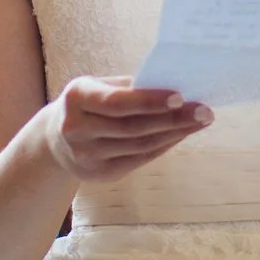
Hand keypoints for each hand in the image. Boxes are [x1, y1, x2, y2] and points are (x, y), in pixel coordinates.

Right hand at [38, 75, 210, 183]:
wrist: (55, 140)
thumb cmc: (89, 103)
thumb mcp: (98, 86)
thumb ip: (129, 86)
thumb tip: (175, 85)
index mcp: (76, 98)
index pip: (116, 102)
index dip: (149, 101)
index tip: (181, 96)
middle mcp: (77, 129)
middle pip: (133, 127)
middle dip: (173, 119)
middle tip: (204, 110)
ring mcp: (87, 155)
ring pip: (140, 145)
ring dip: (175, 133)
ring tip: (200, 121)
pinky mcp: (99, 174)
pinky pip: (139, 159)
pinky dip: (164, 145)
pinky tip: (182, 134)